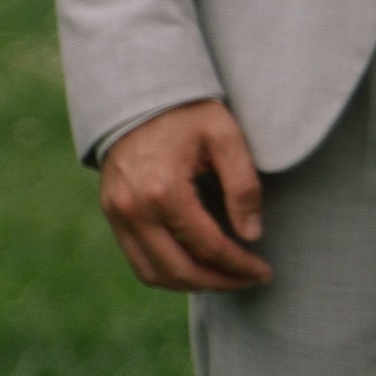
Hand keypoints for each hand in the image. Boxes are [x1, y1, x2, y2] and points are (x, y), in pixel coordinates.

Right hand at [99, 97, 270, 291]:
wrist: (138, 91)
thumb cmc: (187, 111)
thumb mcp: (225, 136)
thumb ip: (243, 185)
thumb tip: (252, 235)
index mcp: (164, 189)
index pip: (208, 247)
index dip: (240, 265)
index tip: (264, 271)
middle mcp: (134, 208)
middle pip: (179, 270)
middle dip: (219, 282)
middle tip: (249, 280)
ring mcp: (117, 213)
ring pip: (153, 274)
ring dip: (191, 284)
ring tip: (224, 277)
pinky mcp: (111, 212)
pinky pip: (137, 259)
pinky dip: (166, 272)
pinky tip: (196, 265)